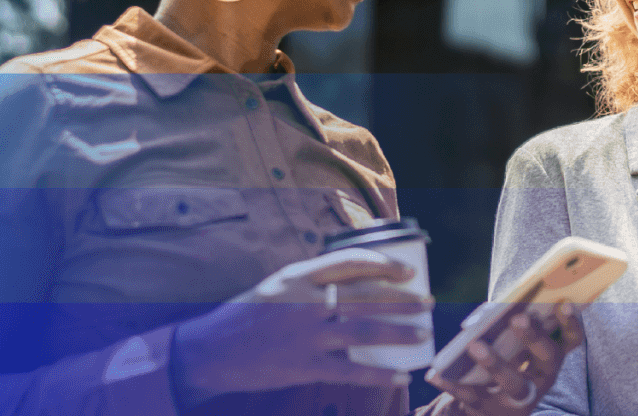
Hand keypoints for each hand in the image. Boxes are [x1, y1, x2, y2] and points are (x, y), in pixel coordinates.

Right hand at [172, 249, 432, 407]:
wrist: (211, 352)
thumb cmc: (245, 318)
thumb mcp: (275, 288)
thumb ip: (309, 284)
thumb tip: (351, 283)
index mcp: (298, 277)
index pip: (350, 262)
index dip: (385, 264)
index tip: (409, 270)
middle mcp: (305, 302)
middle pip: (366, 297)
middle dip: (403, 300)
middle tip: (427, 303)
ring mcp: (306, 335)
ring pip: (365, 331)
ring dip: (399, 332)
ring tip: (422, 333)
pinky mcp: (304, 366)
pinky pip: (351, 370)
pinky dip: (379, 373)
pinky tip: (399, 375)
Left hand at [442, 302, 585, 415]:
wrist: (494, 413)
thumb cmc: (506, 367)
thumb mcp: (517, 350)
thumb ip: (516, 327)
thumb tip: (505, 299)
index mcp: (550, 359)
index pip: (571, 341)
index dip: (572, 323)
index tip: (565, 303)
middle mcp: (541, 379)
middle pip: (546, 358)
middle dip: (534, 337)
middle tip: (518, 318)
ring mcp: (517, 397)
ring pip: (512, 382)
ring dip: (494, 363)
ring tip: (474, 344)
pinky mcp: (489, 409)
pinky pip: (470, 396)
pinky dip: (452, 385)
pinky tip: (435, 374)